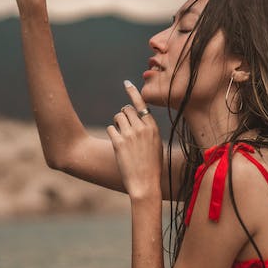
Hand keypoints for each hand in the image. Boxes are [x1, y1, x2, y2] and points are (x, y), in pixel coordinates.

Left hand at [106, 81, 162, 200]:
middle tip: (123, 125)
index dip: (132, 92)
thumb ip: (149, 130)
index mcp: (153, 127)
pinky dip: (112, 134)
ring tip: (121, 136)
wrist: (146, 184)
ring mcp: (130, 135)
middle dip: (123, 114)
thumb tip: (141, 118)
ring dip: (117, 123)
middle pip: (126, 109)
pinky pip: (111, 129)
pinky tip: (117, 144)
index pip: (141, 104)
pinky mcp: (118, 143)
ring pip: (117, 117)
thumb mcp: (156, 145)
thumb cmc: (153, 166)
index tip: (126, 83)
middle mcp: (142, 128)